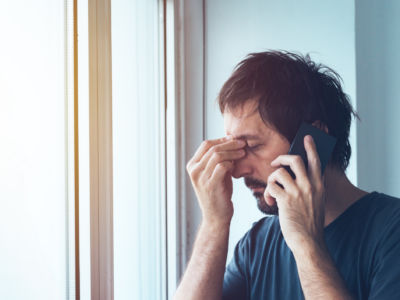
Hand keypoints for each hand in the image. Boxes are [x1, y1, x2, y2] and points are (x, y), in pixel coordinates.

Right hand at [186, 136, 246, 226]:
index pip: (206, 144)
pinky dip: (231, 163)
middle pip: (212, 148)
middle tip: (242, 143)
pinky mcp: (210, 185)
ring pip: (217, 155)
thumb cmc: (218, 193)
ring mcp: (200, 178)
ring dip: (233, 152)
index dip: (221, 139)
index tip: (234, 138)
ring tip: (243, 152)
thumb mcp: (214, 173)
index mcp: (192, 165)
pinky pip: (222, 166)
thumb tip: (229, 142)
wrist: (216, 216)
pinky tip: (237, 166)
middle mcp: (194, 170)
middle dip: (229, 143)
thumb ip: (217, 159)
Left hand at [264, 135, 325, 251]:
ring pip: (279, 173)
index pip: (316, 161)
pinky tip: (270, 202)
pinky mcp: (286, 200)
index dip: (311, 147)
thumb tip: (296, 175)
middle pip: (295, 159)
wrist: (308, 242)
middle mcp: (310, 185)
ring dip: (271, 180)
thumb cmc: (309, 223)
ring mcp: (298, 192)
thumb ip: (310, 188)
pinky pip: (271, 187)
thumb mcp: (316, 202)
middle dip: (282, 158)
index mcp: (319, 185)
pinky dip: (267, 193)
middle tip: (276, 163)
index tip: (306, 137)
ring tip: (272, 191)